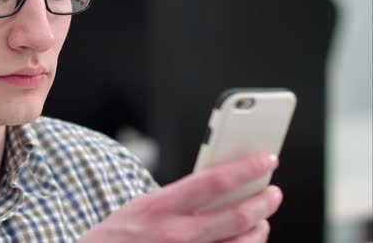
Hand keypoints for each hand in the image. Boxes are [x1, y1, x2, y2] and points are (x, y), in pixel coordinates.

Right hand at [78, 152, 282, 242]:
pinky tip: (245, 240)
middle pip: (237, 216)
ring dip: (260, 228)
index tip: (266, 159)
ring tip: (262, 218)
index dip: (246, 169)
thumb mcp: (143, 205)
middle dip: (264, 202)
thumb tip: (218, 185)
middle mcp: (177, 235)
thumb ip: (179, 196)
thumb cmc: (120, 235)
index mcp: (161, 207)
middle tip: (273, 193)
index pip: (213, 182)